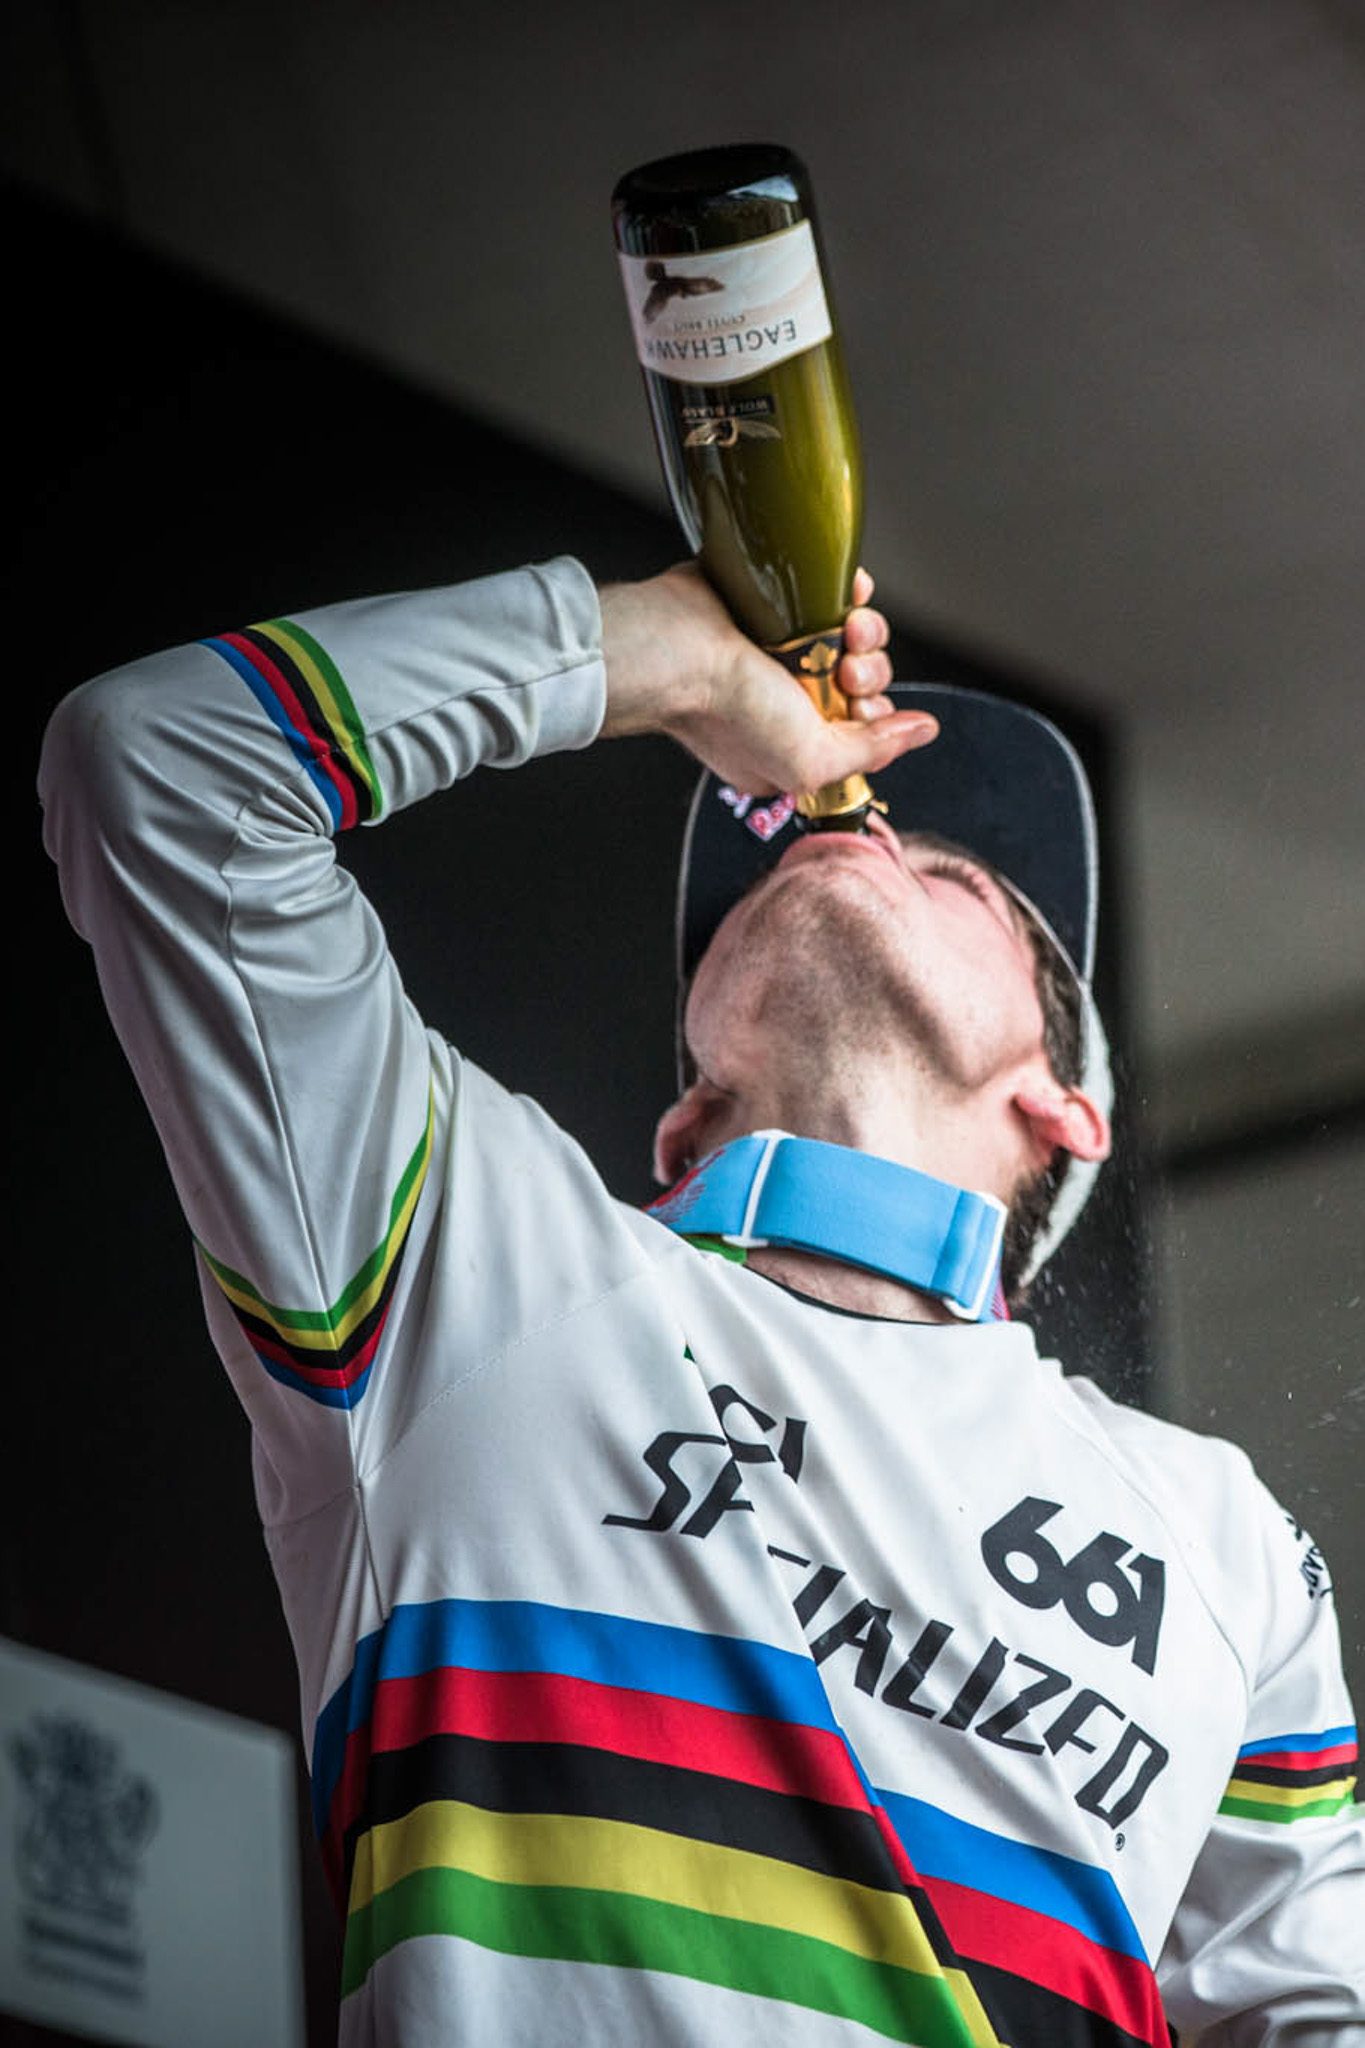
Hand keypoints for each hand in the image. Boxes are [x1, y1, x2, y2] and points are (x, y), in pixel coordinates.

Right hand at [598, 562, 937, 793]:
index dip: (875, 718)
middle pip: (862, 683)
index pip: (860, 731)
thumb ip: (873, 750)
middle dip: (869, 673)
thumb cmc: (729, 713)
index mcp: (792, 746)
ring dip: (866, 632)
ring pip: (854, 639)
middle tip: (847, 671)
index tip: (861, 709)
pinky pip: (833, 595)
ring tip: (846, 629)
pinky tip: (851, 591)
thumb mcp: (810, 760)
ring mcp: (781, 652)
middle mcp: (788, 701)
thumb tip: (924, 731)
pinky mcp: (777, 607)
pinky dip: (853, 591)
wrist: (679, 649)